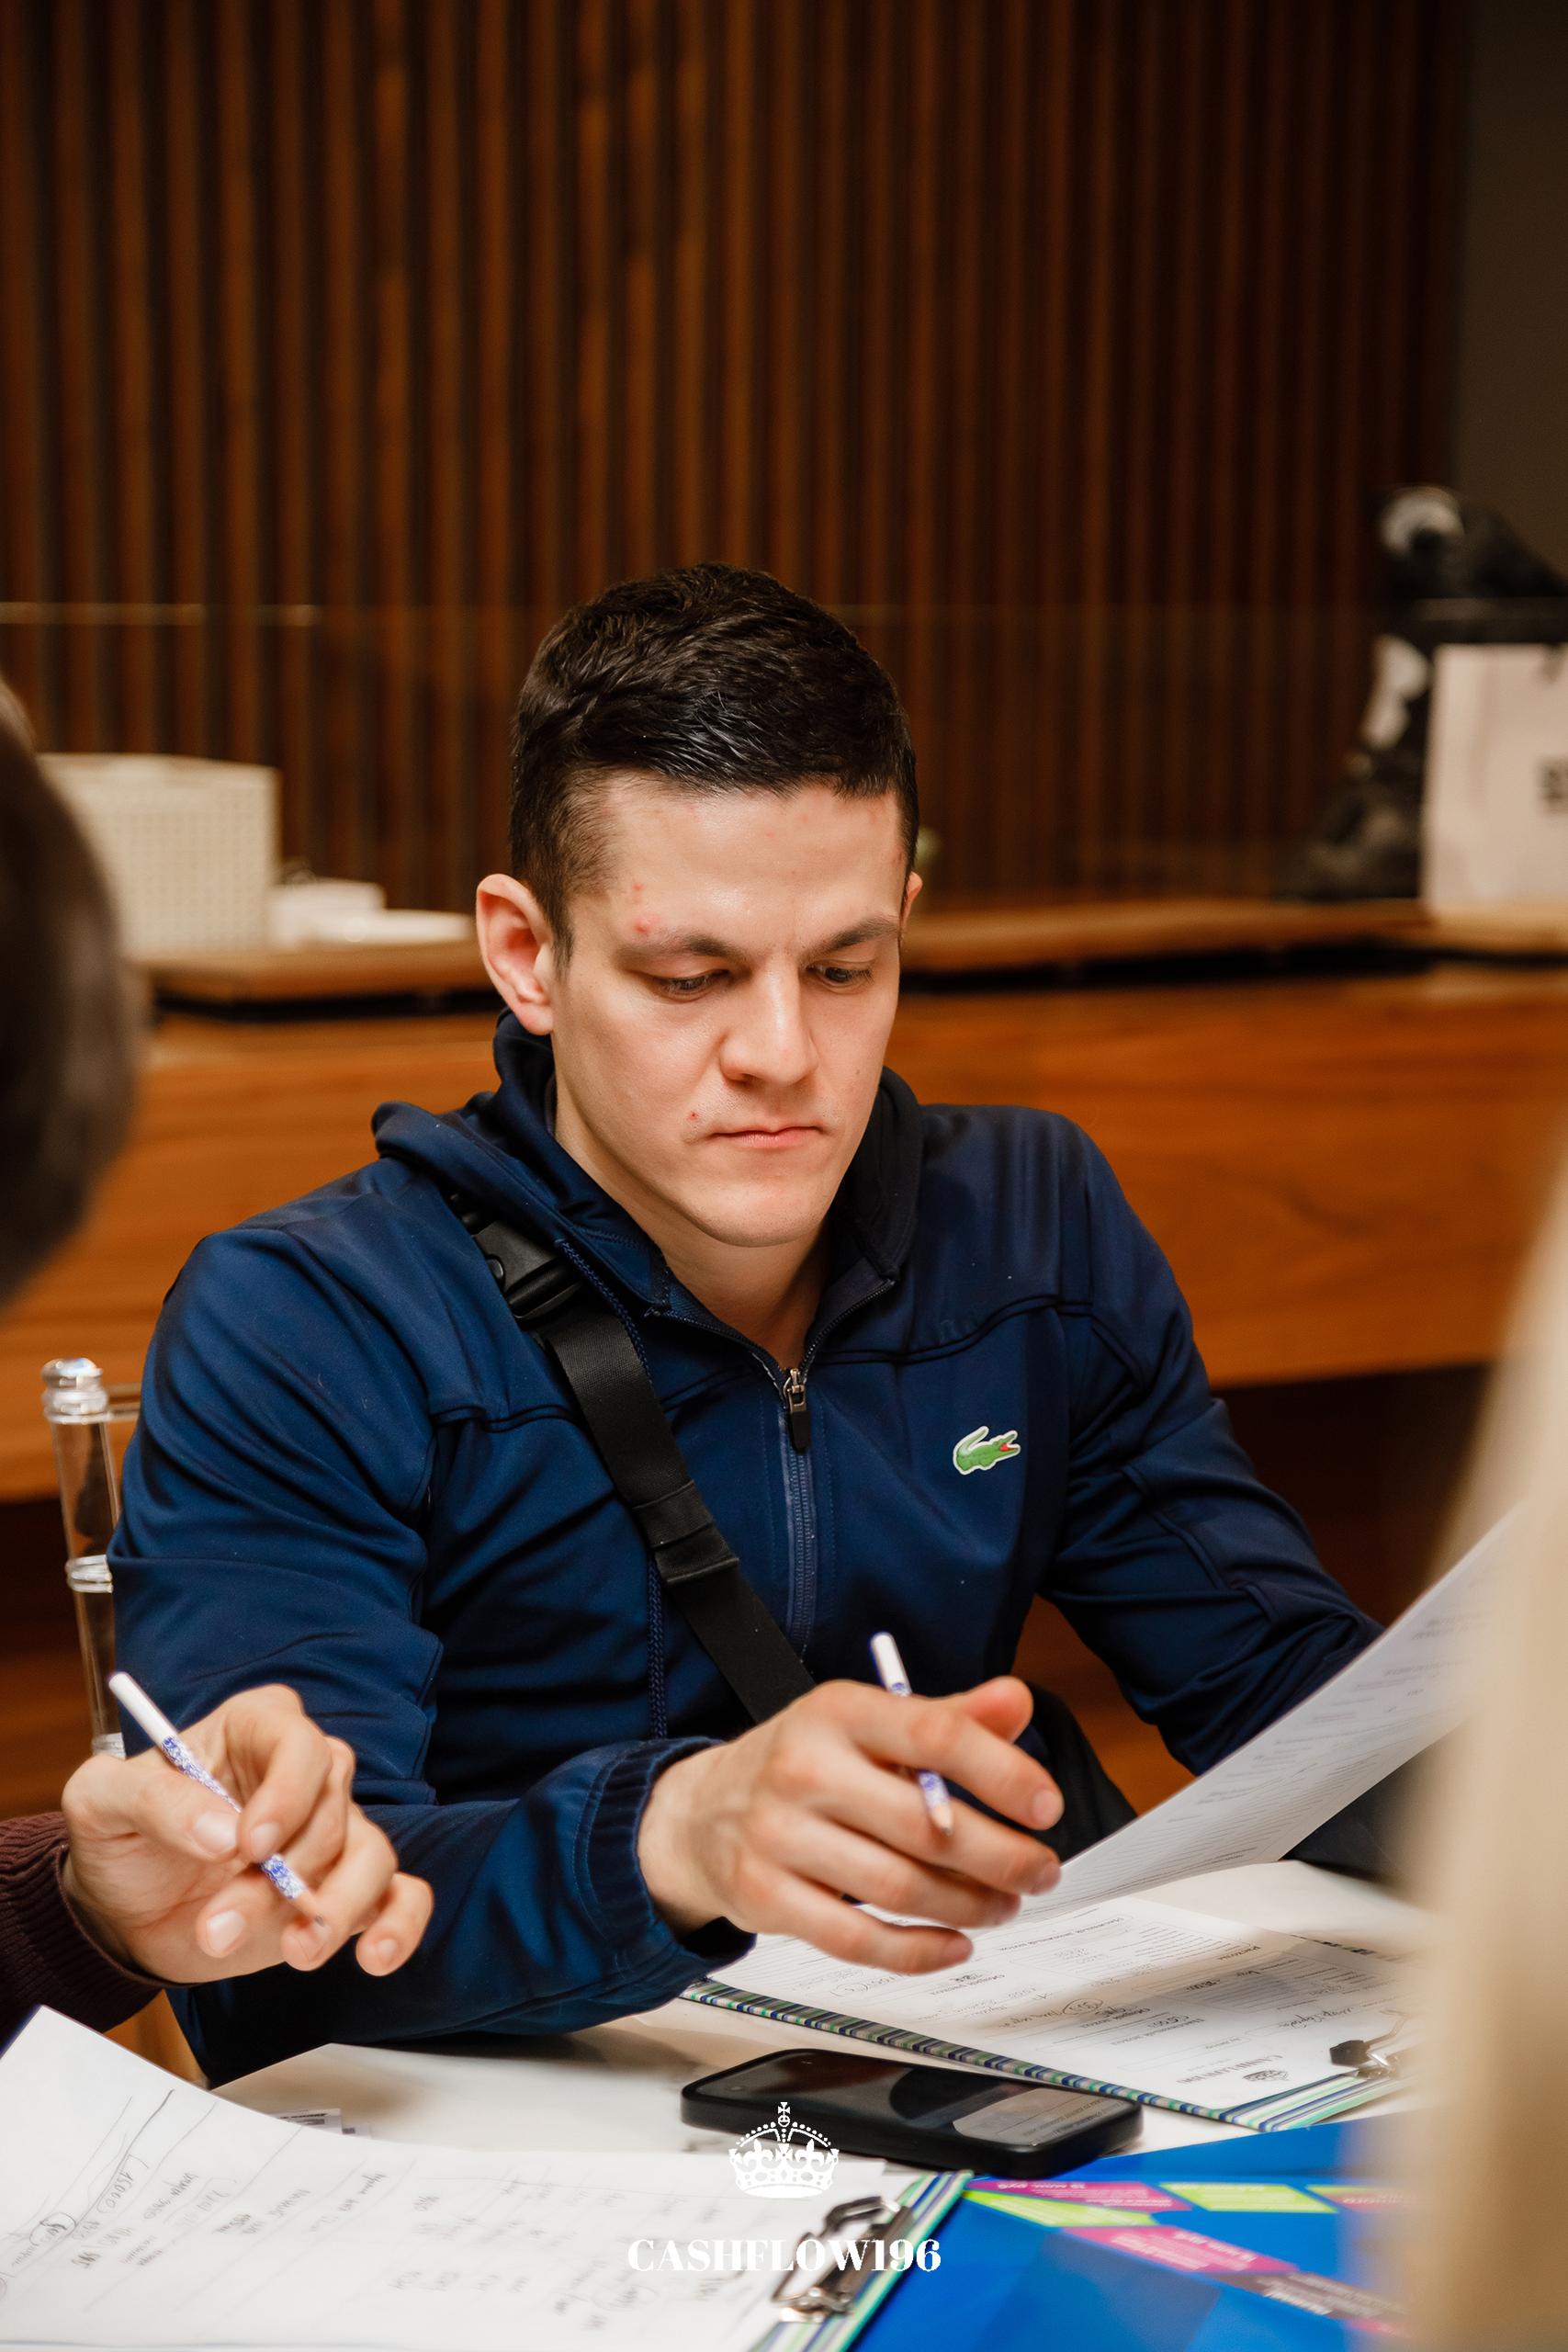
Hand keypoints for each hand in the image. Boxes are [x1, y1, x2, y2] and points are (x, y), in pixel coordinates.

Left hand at [59, 1684, 433, 1985]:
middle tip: (220, 1928)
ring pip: (372, 1856)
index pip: (300, 1743)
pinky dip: (399, 1924)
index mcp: (254, 1730)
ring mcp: (332, 1833)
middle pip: (329, 1813)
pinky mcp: (345, 1890)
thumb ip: (155, 1801)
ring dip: (332, 1911)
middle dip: (280, 1881)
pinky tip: (374, 1956)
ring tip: (293, 1952)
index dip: (287, 1793)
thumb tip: (219, 1832)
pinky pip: (403, 1894)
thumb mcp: (102, 1802)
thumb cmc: (121, 1838)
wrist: (125, 1912)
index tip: (251, 1844)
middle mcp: (305, 1776)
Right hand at [636, 1675, 1061, 1973]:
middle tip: (1040, 1869)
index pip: (933, 1734)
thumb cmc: (801, 1764)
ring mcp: (781, 1837)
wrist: (699, 1814)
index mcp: (838, 1713)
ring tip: (1003, 1903)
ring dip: (970, 1905)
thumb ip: (946, 1717)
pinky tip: (955, 1942)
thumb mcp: (867, 1724)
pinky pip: (859, 1940)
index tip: (1046, 1804)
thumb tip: (1016, 1704)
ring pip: (900, 1888)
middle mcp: (805, 1770)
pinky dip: (919, 1951)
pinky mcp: (767, 1898)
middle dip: (1002, 1856)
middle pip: (926, 1825)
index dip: (1001, 1772)